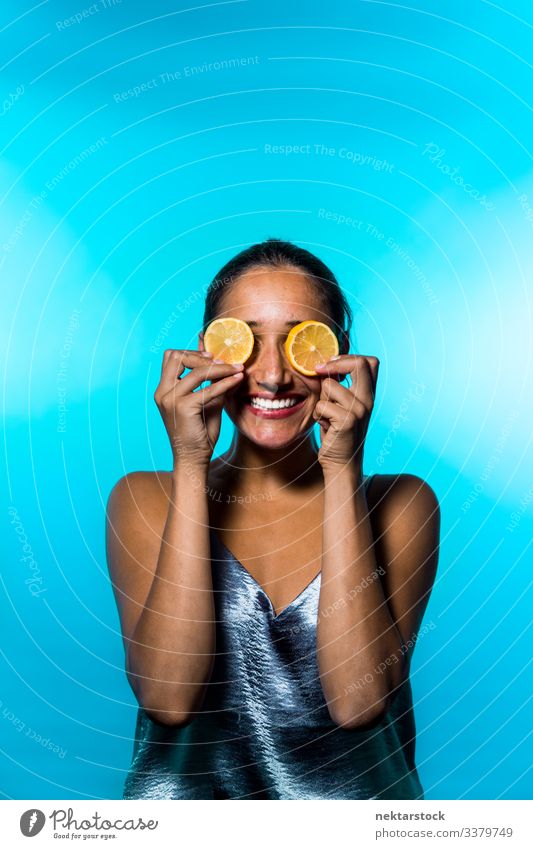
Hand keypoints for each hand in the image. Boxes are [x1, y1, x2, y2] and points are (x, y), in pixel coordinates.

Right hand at [154, 349, 243, 467]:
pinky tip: (238, 380)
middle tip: (223, 361)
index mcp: (163, 390)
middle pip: (177, 357)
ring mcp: (170, 399)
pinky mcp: (183, 408)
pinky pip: (208, 389)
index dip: (192, 352)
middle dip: (202, 355)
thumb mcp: (205, 402)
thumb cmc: (199, 433)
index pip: (171, 358)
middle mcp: (163, 392)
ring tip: (237, 369)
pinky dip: (225, 383)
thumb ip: (210, 383)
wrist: (193, 458)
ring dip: (220, 368)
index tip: (211, 356)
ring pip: (197, 371)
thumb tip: (224, 363)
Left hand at [313, 355, 378, 470]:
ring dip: (320, 399)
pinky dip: (317, 415)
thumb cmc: (338, 433)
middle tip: (319, 371)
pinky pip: (321, 405)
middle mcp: (368, 400)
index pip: (370, 362)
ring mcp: (359, 410)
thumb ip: (339, 387)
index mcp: (369, 395)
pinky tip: (325, 426)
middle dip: (334, 364)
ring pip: (329, 385)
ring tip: (326, 415)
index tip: (331, 364)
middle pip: (358, 364)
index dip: (349, 357)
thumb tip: (322, 366)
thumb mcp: (342, 406)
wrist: (342, 463)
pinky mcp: (347, 421)